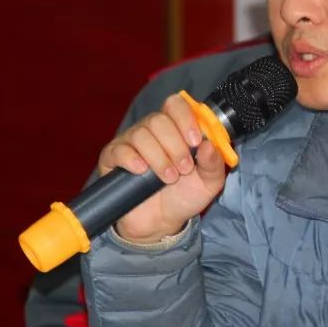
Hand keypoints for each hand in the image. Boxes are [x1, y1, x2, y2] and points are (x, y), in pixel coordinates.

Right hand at [98, 93, 227, 242]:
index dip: (185, 118)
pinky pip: (119, 150)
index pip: (175, 105)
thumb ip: (214, 163)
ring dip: (159, 158)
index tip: (195, 142)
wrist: (161, 222)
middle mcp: (151, 130)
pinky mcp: (113, 158)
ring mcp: (131, 142)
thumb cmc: (184, 195)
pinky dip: (133, 160)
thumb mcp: (209, 182)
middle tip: (184, 169)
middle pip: (158, 120)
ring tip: (169, 178)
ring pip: (141, 134)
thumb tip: (209, 144)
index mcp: (176, 128)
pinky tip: (142, 172)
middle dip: (175, 146)